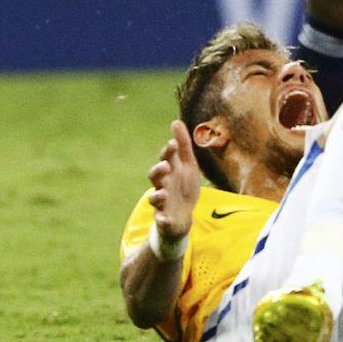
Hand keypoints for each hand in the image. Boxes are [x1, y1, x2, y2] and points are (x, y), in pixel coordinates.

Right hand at [147, 120, 200, 241]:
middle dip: (159, 171)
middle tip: (166, 166)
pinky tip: (164, 219)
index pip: (166, 159)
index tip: (173, 143)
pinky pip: (161, 220)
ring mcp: (162, 202)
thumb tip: (176, 121)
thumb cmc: (184, 188)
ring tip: (164, 193)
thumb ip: (183, 145)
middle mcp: (162, 185)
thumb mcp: (187, 166)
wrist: (182, 217)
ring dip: (158, 195)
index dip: (168, 152)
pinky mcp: (165, 219)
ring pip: (155, 198)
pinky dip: (162, 220)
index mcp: (169, 172)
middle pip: (155, 177)